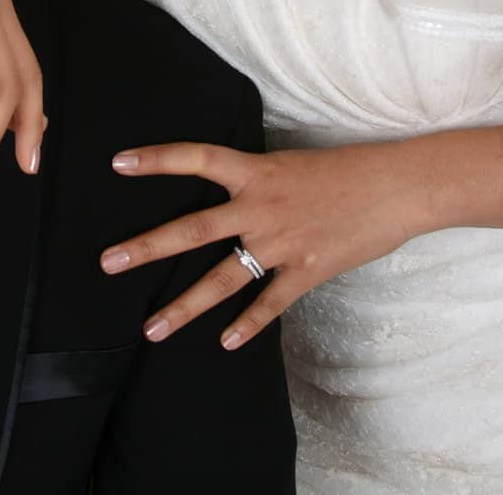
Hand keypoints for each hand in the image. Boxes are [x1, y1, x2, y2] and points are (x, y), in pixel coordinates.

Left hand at [100, 139, 419, 347]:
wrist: (395, 187)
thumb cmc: (344, 169)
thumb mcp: (288, 163)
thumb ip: (254, 179)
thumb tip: (226, 187)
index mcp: (255, 171)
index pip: (196, 158)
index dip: (157, 159)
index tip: (117, 163)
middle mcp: (260, 207)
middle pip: (193, 229)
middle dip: (148, 246)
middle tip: (108, 262)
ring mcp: (281, 242)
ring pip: (222, 279)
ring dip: (184, 306)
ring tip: (150, 328)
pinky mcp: (306, 271)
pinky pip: (269, 303)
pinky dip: (247, 325)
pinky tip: (226, 343)